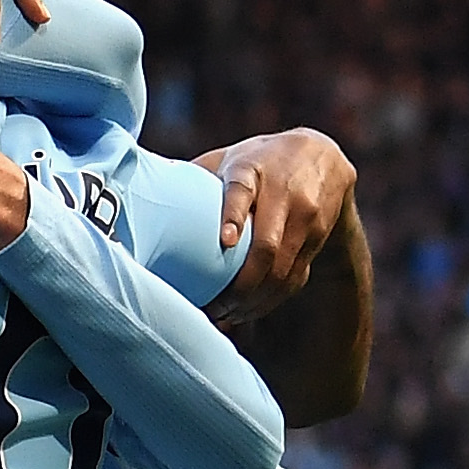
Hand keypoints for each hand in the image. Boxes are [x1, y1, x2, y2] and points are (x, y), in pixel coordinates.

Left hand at [199, 126, 353, 314]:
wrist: (321, 155)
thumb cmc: (258, 162)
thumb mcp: (228, 159)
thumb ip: (197, 179)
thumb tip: (146, 202)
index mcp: (252, 168)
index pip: (242, 190)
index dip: (233, 216)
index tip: (224, 242)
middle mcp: (284, 193)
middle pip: (266, 247)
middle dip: (239, 285)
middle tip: (214, 305)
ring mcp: (306, 218)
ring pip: (283, 271)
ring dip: (253, 300)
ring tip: (226, 314)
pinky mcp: (318, 239)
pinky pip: (295, 278)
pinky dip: (270, 301)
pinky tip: (248, 311)